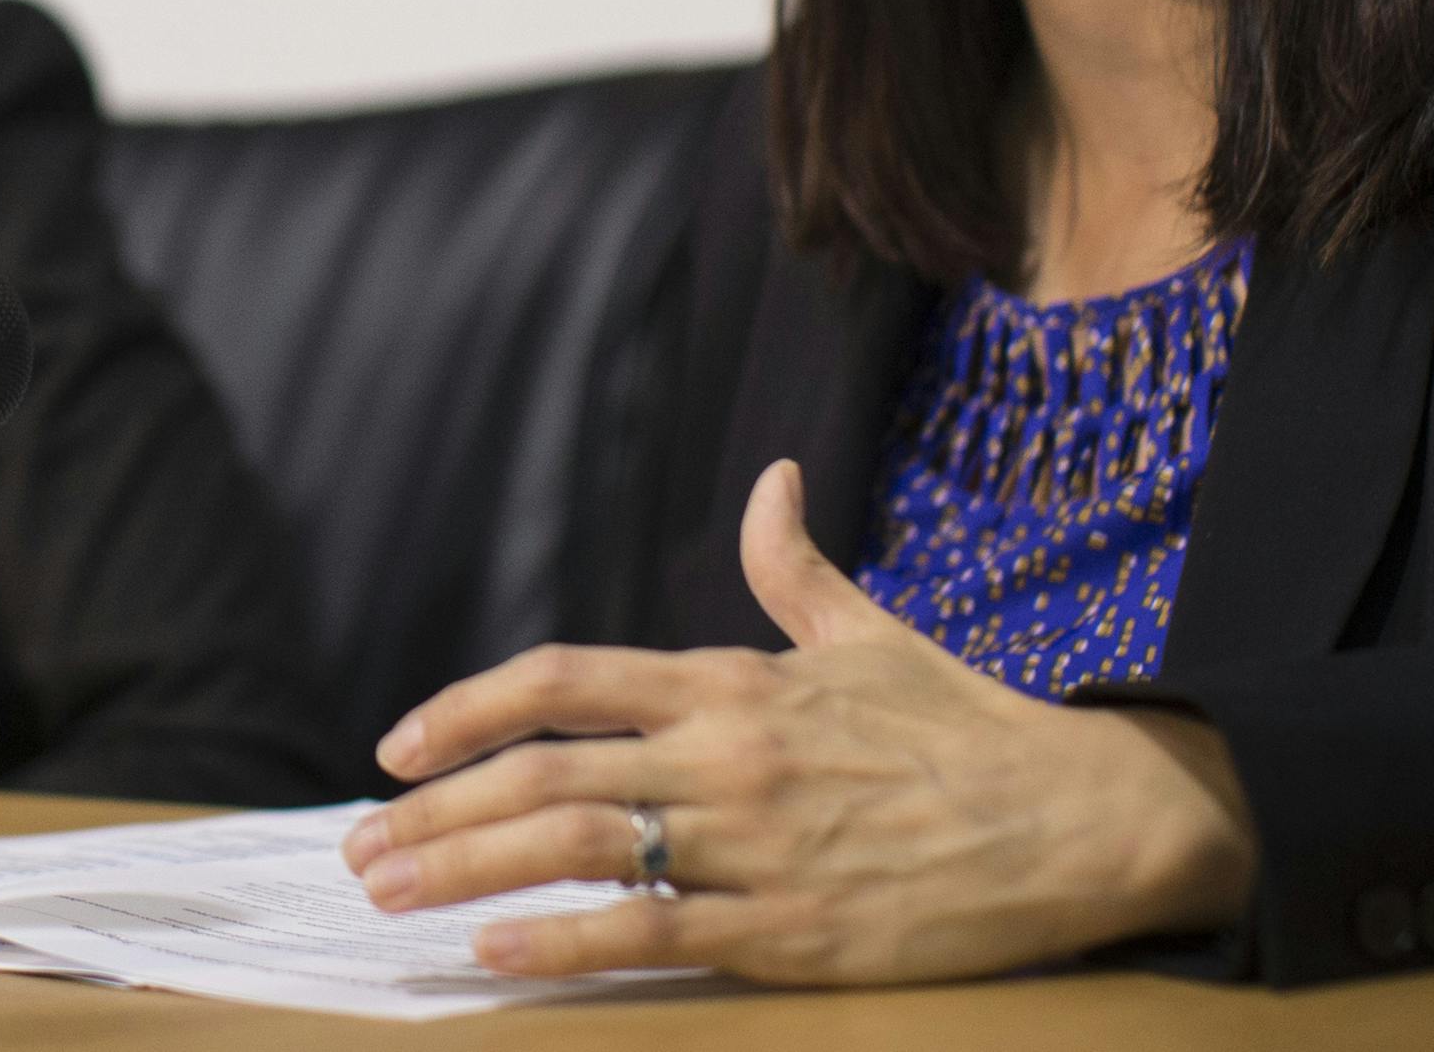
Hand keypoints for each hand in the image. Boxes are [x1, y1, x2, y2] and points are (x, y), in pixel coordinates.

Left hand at [341, 459, 1255, 983]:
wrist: (1074, 819)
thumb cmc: (964, 723)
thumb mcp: (871, 631)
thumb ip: (795, 564)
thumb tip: (770, 478)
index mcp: (738, 679)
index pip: (572, 677)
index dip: (470, 705)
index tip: (397, 743)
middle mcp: (729, 752)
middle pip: (548, 768)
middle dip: (438, 807)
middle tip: (360, 844)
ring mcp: (756, 843)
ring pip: (578, 846)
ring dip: (469, 871)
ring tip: (392, 897)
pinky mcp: (789, 929)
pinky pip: (652, 932)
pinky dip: (564, 944)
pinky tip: (496, 956)